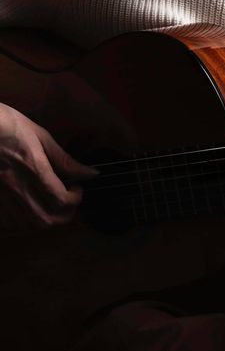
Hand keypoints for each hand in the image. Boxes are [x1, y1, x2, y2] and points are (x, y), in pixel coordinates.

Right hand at [0, 102, 98, 231]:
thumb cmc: (7, 125)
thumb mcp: (40, 136)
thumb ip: (64, 159)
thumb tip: (89, 173)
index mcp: (33, 168)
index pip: (61, 200)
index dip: (76, 199)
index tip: (77, 188)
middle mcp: (16, 186)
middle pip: (46, 220)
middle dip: (65, 215)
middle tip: (69, 200)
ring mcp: (1, 196)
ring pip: (27, 225)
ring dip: (45, 219)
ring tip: (50, 203)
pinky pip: (9, 222)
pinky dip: (24, 220)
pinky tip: (29, 205)